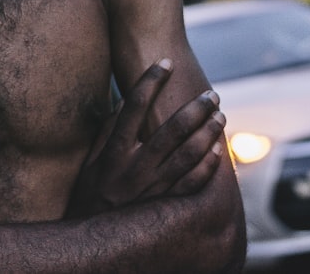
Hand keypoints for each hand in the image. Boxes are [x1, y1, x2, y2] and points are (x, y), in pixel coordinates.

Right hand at [64, 59, 226, 217]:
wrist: (92, 245)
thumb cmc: (89, 197)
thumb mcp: (91, 163)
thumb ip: (107, 132)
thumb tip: (124, 102)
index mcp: (113, 152)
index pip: (134, 107)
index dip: (150, 81)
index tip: (166, 63)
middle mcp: (134, 169)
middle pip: (171, 130)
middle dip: (194, 108)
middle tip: (211, 93)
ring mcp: (152, 189)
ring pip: (188, 155)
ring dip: (208, 132)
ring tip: (220, 115)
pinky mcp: (165, 206)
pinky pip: (192, 184)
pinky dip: (208, 165)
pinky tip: (218, 148)